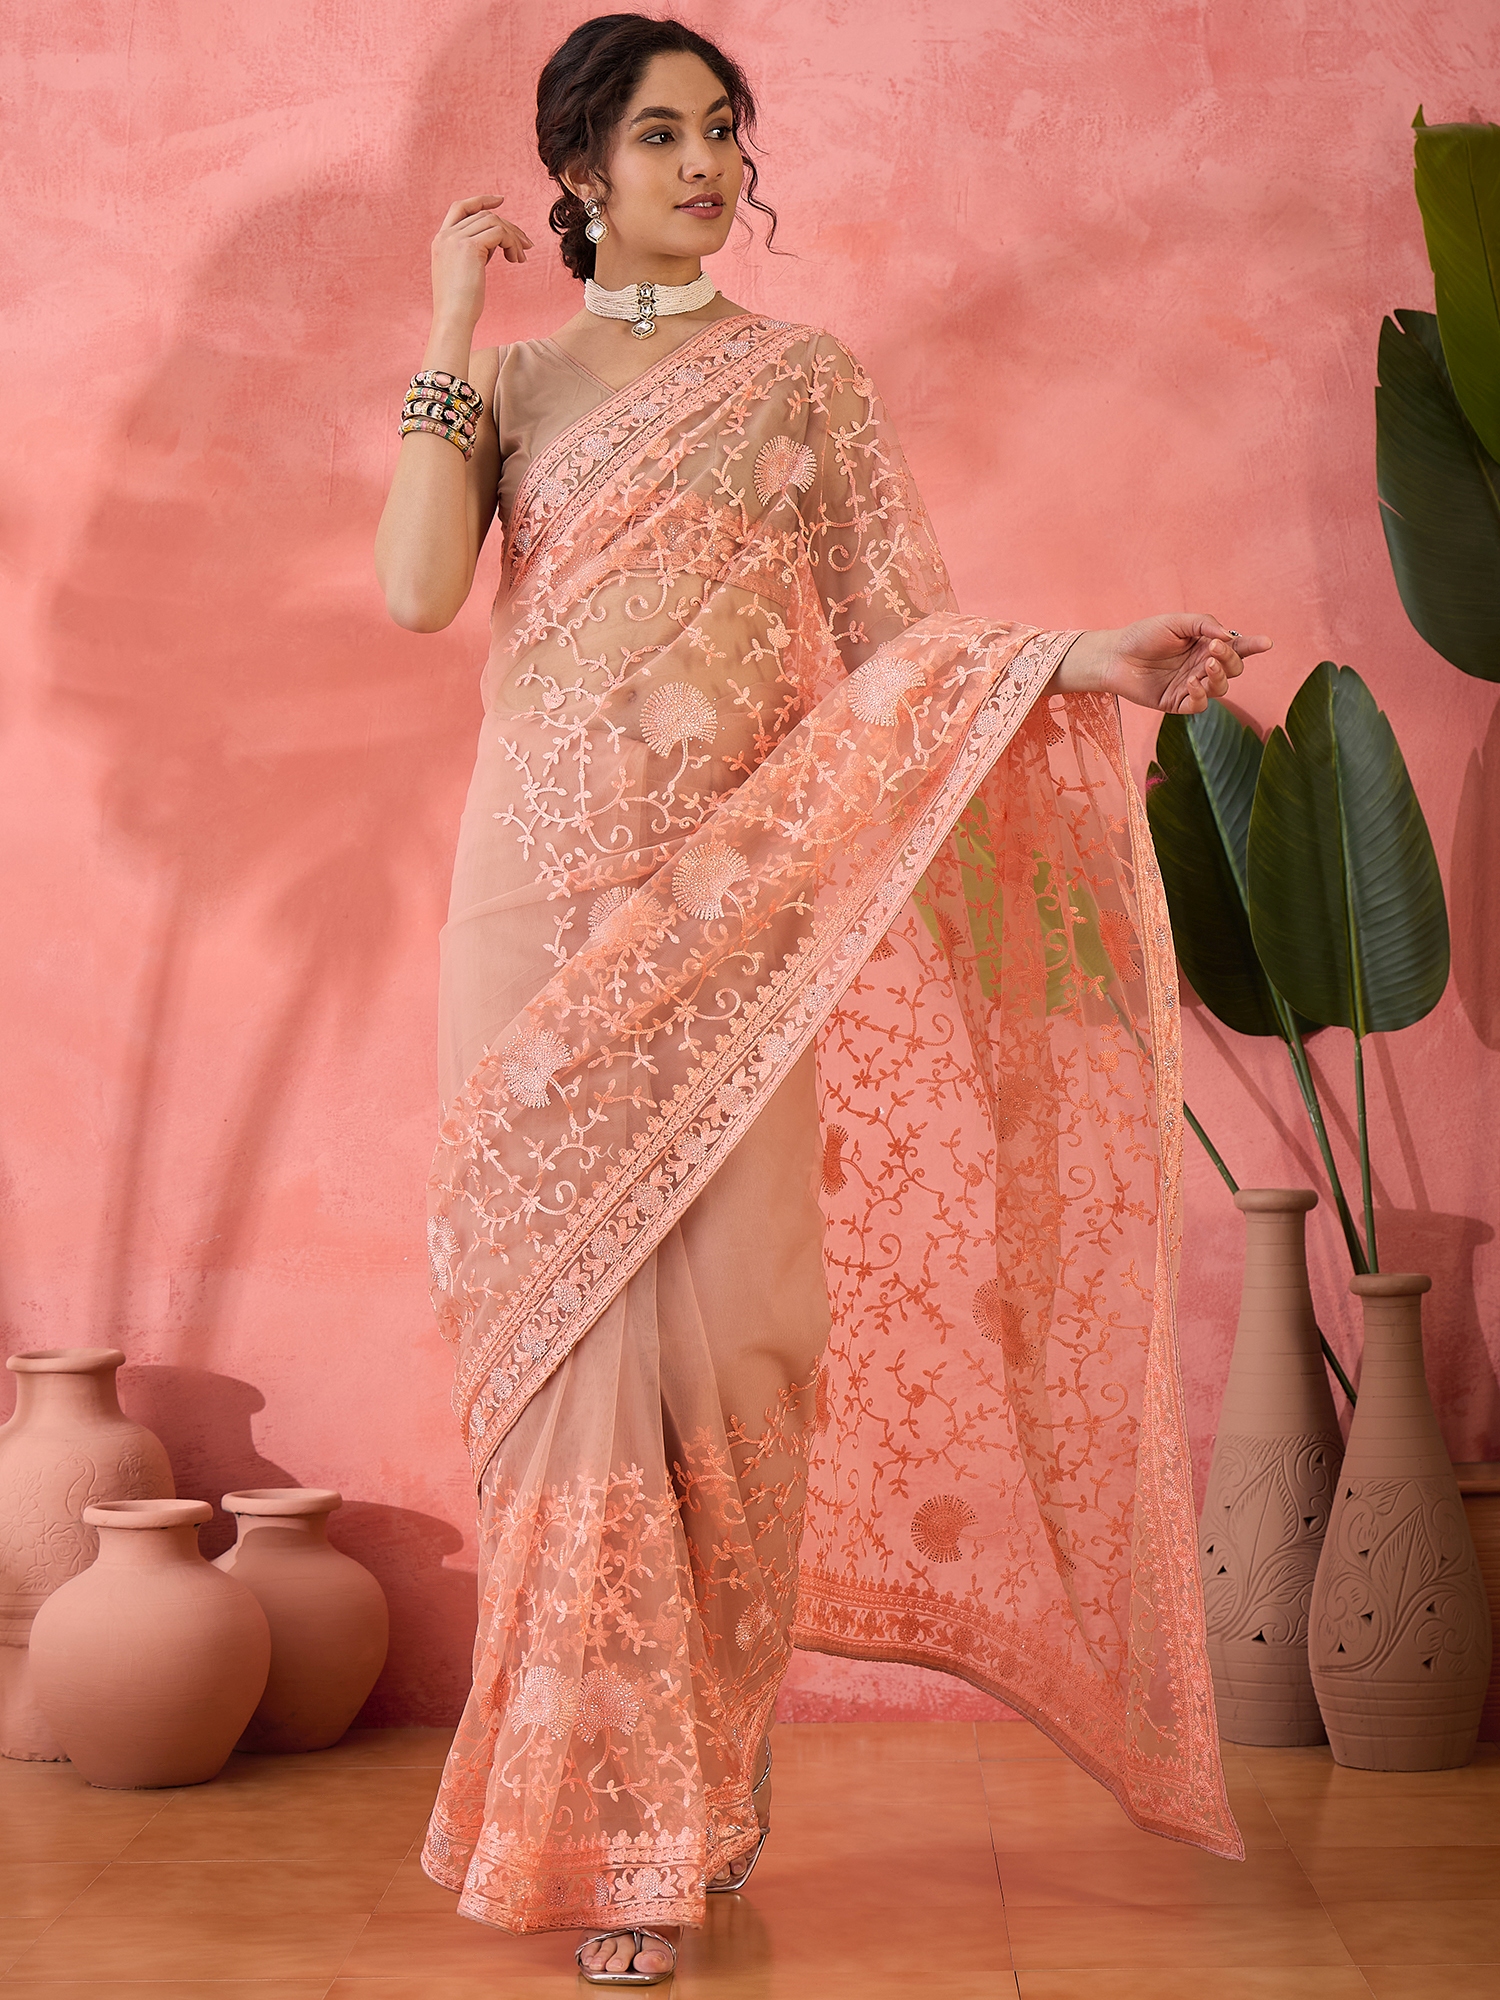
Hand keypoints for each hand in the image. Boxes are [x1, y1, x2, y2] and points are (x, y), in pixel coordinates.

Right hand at [430, 194, 532, 332]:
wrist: (453, 319)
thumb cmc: (460, 305)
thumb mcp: (462, 272)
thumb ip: (472, 252)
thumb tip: (494, 243)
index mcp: (441, 240)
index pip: (460, 207)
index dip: (481, 200)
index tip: (500, 200)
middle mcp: (446, 235)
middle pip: (484, 215)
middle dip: (508, 227)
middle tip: (525, 245)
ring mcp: (456, 239)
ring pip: (493, 221)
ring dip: (512, 237)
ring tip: (520, 258)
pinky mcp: (470, 247)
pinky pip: (499, 233)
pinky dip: (512, 243)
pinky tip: (516, 260)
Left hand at [1058, 614, 1271, 713]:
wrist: (1115, 655)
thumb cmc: (1143, 635)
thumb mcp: (1176, 622)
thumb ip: (1204, 625)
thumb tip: (1228, 637)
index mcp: (1205, 645)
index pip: (1236, 647)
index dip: (1252, 646)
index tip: (1266, 643)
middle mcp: (1202, 666)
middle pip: (1233, 669)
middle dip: (1229, 660)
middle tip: (1213, 650)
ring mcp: (1191, 685)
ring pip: (1220, 689)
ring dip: (1218, 678)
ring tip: (1204, 666)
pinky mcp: (1177, 702)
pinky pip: (1198, 705)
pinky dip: (1200, 695)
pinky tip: (1192, 683)